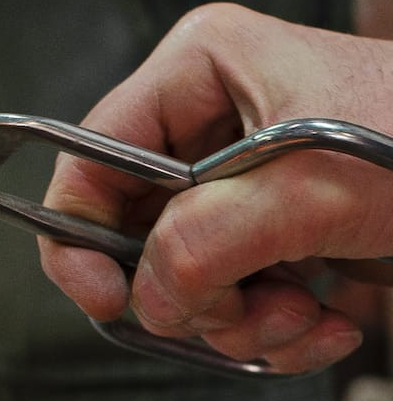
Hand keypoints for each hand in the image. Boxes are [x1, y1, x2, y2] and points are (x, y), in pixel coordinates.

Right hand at [39, 3, 392, 372]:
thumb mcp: (315, 184)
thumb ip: (208, 239)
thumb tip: (146, 296)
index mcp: (198, 71)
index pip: (91, 155)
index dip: (78, 230)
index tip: (103, 297)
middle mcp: (204, 124)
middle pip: (133, 229)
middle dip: (185, 288)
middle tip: (242, 309)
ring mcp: (233, 183)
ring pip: (179, 275)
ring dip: (235, 318)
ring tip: (298, 317)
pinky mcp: (263, 230)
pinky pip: (226, 296)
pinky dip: (267, 329)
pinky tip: (323, 325)